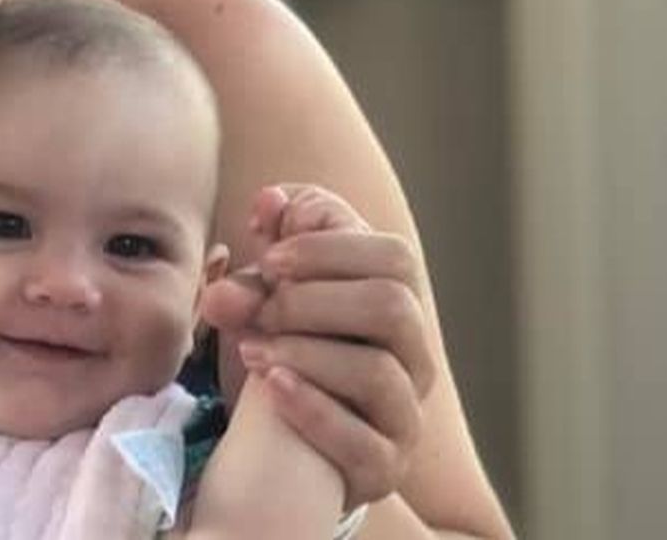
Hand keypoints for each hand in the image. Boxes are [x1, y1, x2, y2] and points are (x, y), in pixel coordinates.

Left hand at [201, 184, 435, 507]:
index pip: (394, 257)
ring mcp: (404, 415)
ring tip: (252, 349)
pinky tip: (270, 389)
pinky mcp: (383, 467)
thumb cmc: (285, 346)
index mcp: (397, 301)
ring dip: (307, 353)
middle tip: (260, 308)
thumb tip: (268, 200)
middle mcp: (413, 356)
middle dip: (315, 301)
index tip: (268, 257)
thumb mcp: (272, 293)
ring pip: (379, 373)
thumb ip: (271, 245)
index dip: (330, 249)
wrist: (282, 442)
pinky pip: (363, 443)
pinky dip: (313, 410)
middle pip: (394, 307)